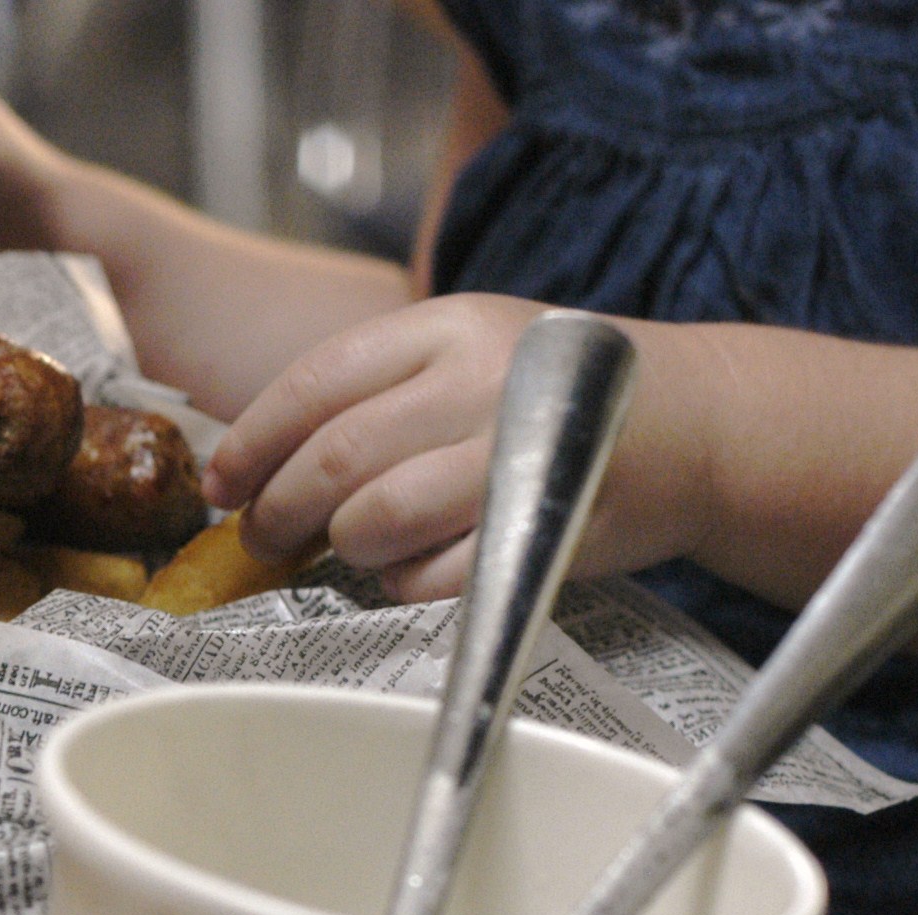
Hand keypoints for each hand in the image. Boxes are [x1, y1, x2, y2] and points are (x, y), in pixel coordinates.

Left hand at [203, 294, 718, 600]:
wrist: (695, 420)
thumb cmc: (554, 395)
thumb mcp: (468, 352)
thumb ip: (375, 392)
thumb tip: (254, 461)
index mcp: (446, 326)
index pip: (314, 383)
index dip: (252, 442)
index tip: (222, 484)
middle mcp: (479, 380)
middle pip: (334, 459)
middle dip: (279, 511)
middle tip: (262, 540)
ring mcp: (517, 452)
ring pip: (377, 520)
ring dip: (342, 550)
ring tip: (345, 554)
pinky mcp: (549, 524)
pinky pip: (436, 575)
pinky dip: (404, 585)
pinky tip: (409, 574)